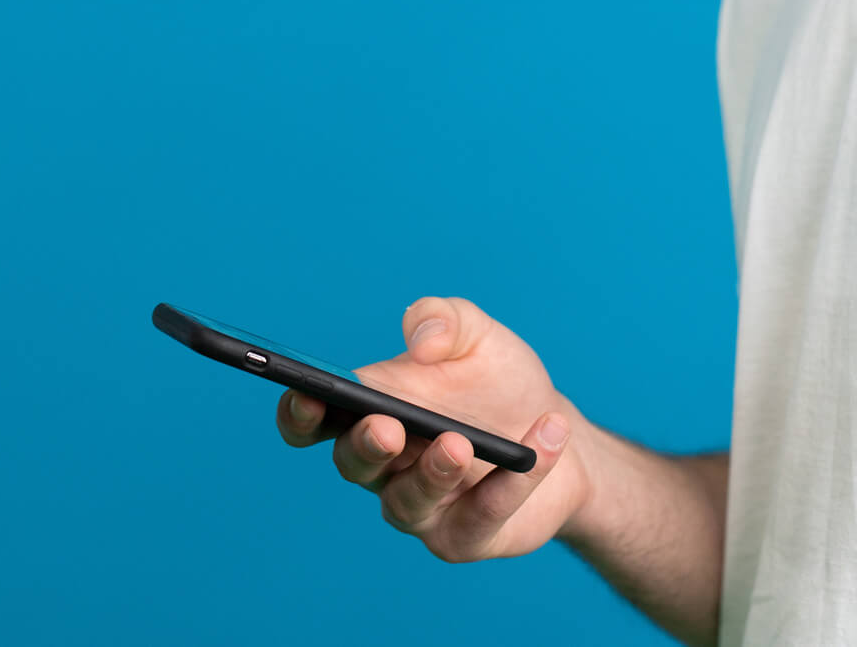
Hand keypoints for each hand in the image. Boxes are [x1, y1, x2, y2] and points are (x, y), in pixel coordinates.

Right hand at [274, 295, 589, 561]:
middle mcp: (385, 467)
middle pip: (353, 464)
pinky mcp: (465, 537)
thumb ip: (443, 319)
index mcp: (370, 413)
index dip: (299, 414)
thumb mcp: (476, 335)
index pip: (313, 422)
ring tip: (461, 443)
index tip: (306, 395)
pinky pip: (482, 516)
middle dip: (366, 446)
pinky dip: (512, 482)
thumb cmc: (498, 382)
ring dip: (433, 473)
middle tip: (388, 427)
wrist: (556, 431)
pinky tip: (544, 438)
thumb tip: (421, 343)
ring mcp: (422, 508)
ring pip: (409, 502)